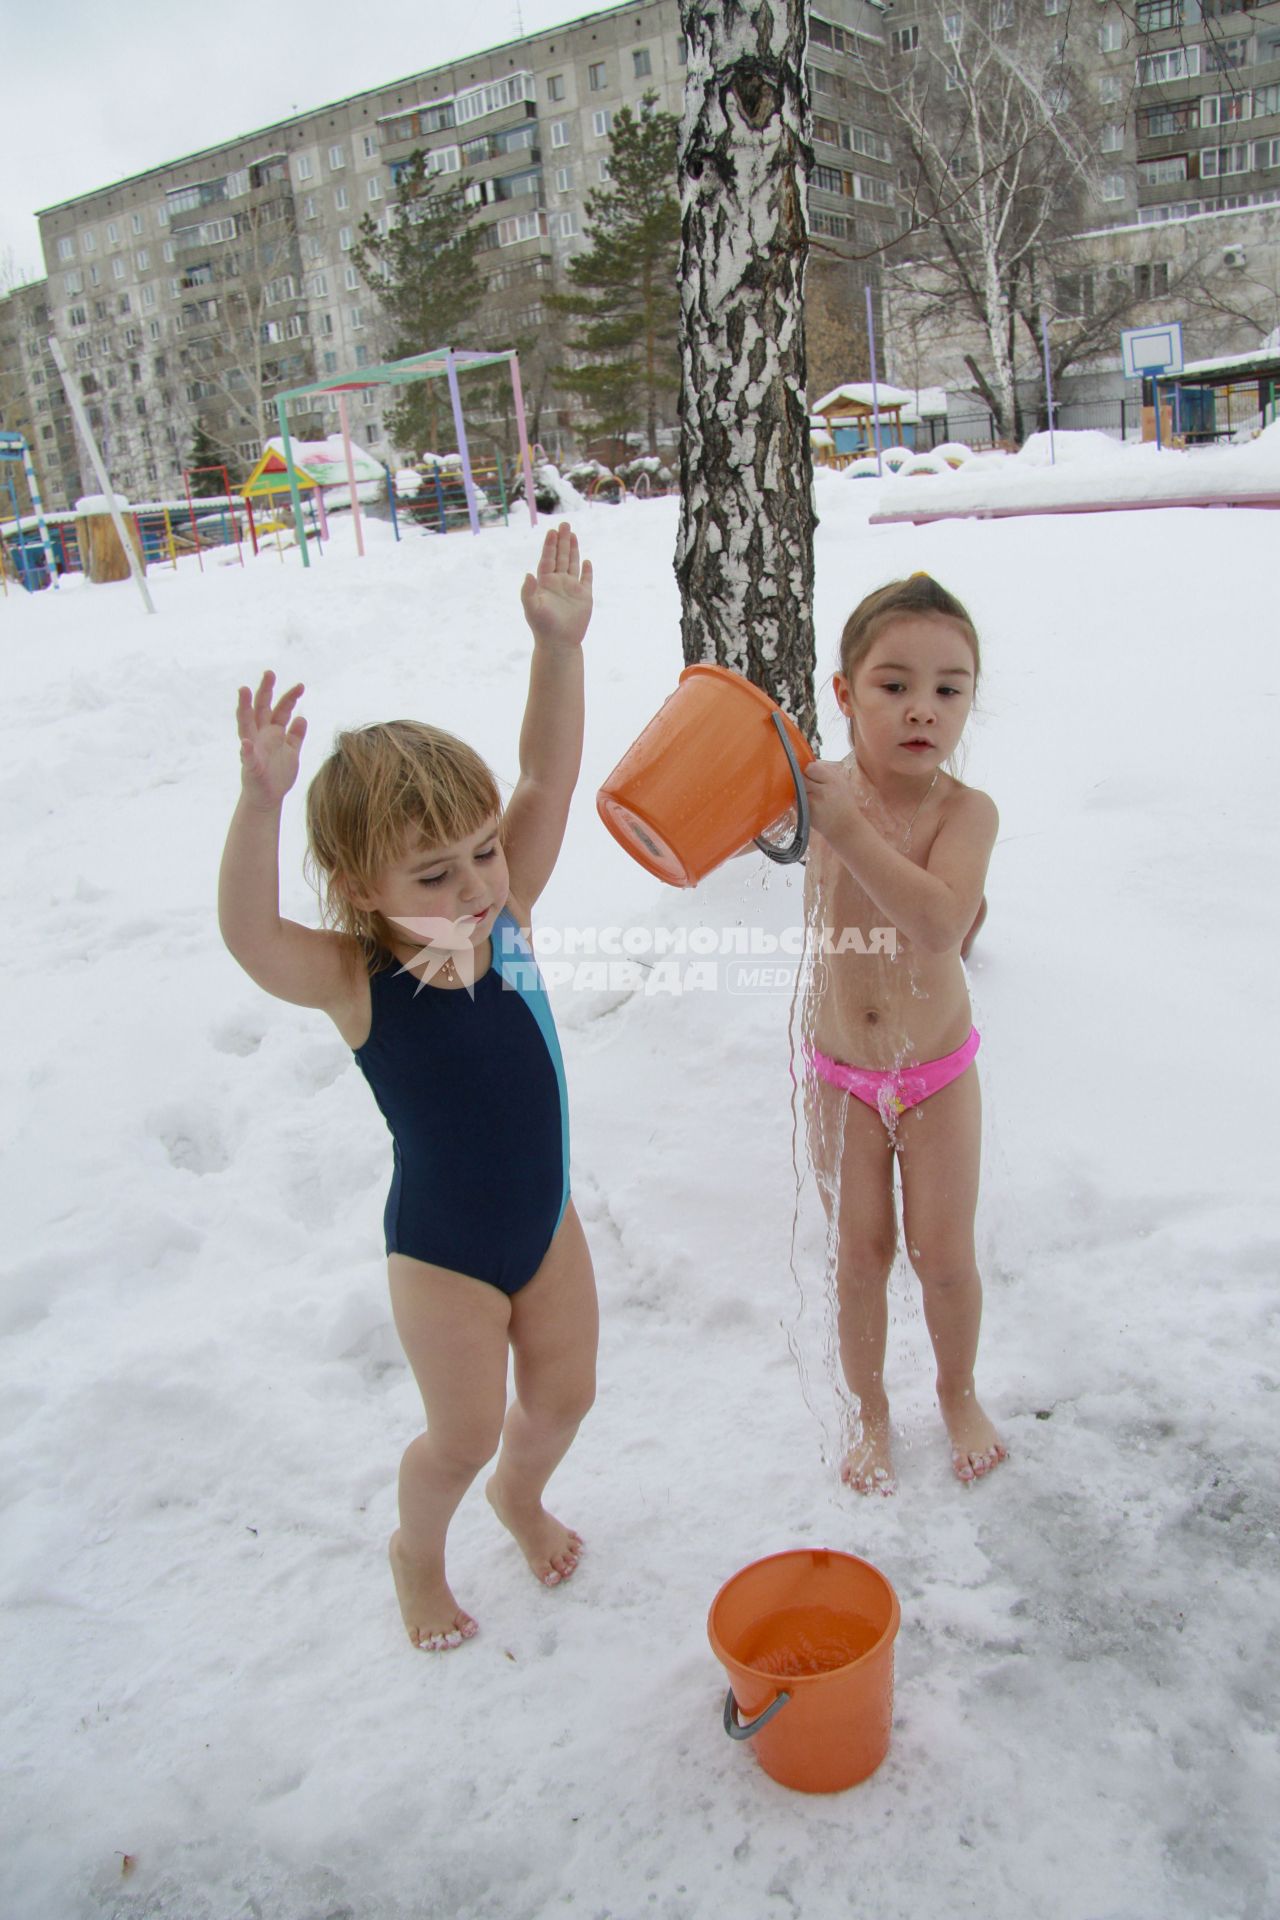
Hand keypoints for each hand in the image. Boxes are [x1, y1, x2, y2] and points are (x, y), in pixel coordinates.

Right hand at [236, 671, 306, 808]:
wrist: (268, 798)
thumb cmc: (278, 774)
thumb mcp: (291, 752)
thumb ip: (295, 736)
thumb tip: (302, 718)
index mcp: (272, 732)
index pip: (280, 709)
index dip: (290, 697)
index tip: (301, 685)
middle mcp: (260, 736)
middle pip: (261, 708)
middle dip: (265, 690)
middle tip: (270, 673)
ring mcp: (253, 748)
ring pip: (246, 724)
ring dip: (244, 707)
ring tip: (243, 690)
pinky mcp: (250, 766)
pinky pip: (247, 757)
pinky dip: (245, 750)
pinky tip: (245, 743)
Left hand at [520, 521, 592, 648]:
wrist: (559, 643)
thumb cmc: (543, 627)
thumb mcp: (532, 608)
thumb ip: (527, 592)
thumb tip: (528, 574)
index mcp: (545, 583)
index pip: (547, 559)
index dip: (550, 545)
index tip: (552, 531)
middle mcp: (558, 583)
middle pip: (560, 557)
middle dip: (562, 541)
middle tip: (564, 524)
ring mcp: (571, 589)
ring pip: (572, 564)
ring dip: (573, 550)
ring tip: (573, 534)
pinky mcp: (584, 597)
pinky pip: (586, 580)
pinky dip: (586, 570)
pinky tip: (586, 561)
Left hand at [802, 759, 861, 842]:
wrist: (846, 827)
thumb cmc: (843, 804)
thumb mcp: (842, 783)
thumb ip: (826, 772)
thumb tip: (807, 762)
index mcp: (834, 780)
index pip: (811, 767)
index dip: (808, 769)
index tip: (810, 774)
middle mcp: (823, 791)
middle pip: (801, 777)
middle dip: (802, 779)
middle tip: (808, 785)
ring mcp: (813, 802)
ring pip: (796, 788)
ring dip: (799, 790)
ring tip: (809, 795)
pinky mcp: (806, 812)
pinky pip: (794, 800)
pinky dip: (798, 800)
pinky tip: (807, 803)